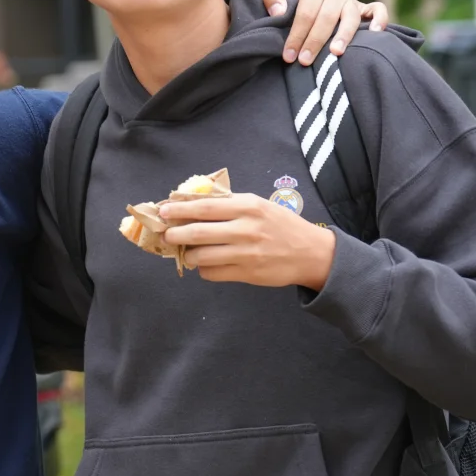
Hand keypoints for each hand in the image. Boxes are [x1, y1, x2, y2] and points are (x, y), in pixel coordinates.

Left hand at [159, 194, 336, 289]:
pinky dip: (203, 269)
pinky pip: (213, 273)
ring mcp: (246, 253)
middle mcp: (246, 229)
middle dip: (175, 234)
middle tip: (165, 235)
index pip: (204, 207)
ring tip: (187, 251)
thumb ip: (229, 203)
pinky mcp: (247, 273)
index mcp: (248, 207)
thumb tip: (191, 202)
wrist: (312, 253)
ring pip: (202, 256)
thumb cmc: (281, 225)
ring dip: (188, 254)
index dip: (179, 210)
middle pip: (198, 232)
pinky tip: (206, 264)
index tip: (163, 211)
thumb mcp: (259, 205)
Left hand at [264, 0, 389, 66]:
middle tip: (305, 61)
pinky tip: (374, 33)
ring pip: (351, 17)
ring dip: (344, 35)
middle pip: (327, 18)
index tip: (289, 56)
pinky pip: (378, 9)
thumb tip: (279, 13)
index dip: (296, 35)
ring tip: (335, 53)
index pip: (306, 14)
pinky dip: (380, 19)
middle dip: (315, 41)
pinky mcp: (364, 8)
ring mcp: (351, 0)